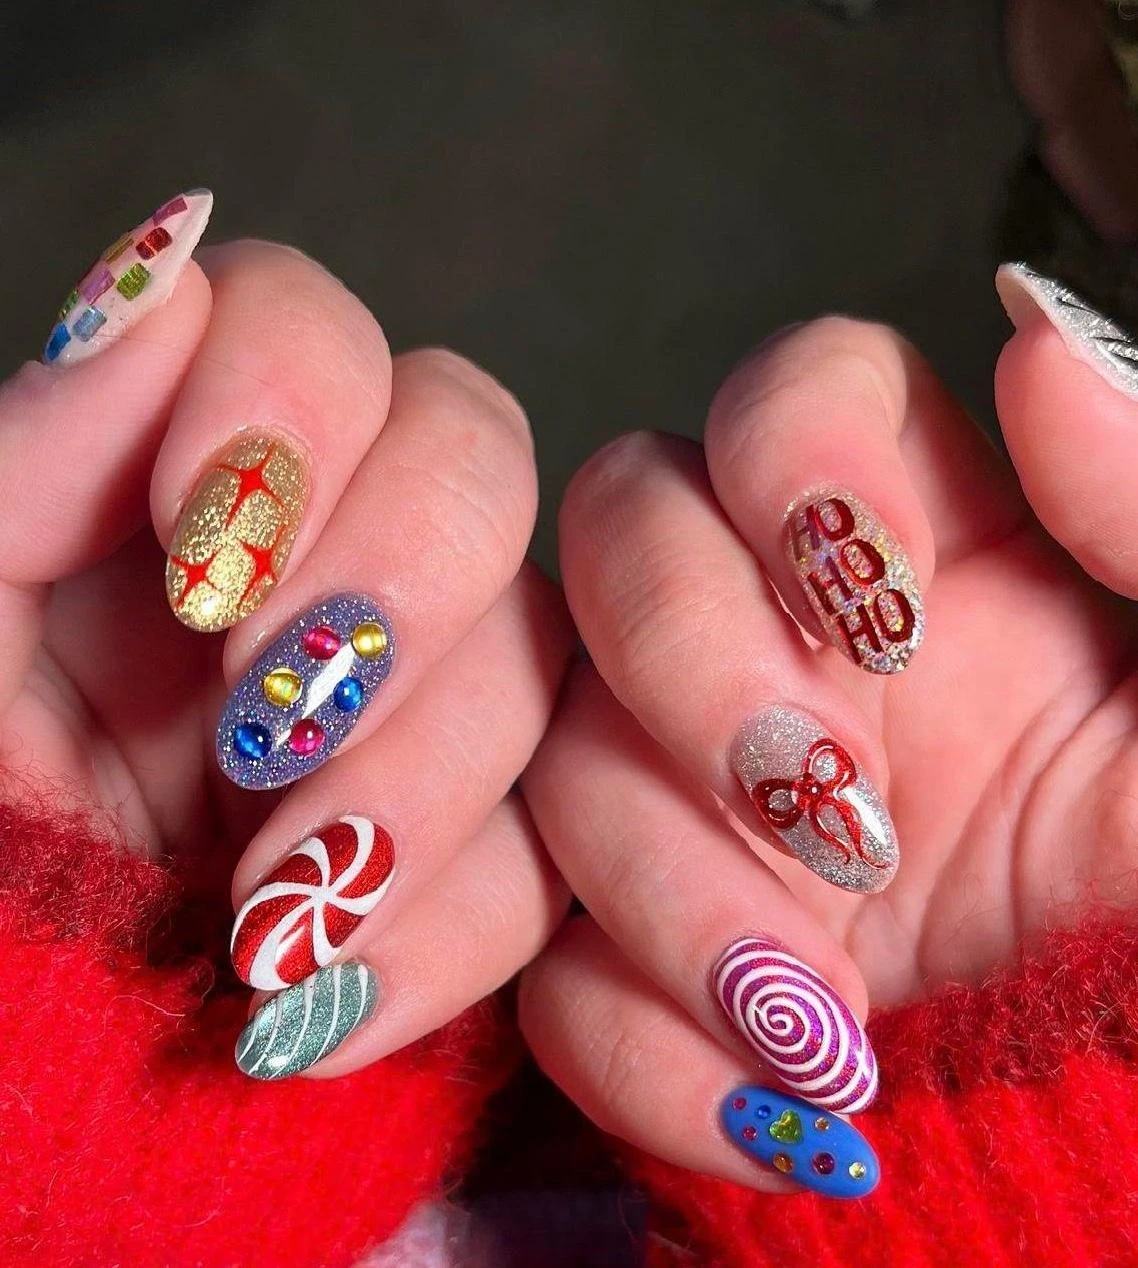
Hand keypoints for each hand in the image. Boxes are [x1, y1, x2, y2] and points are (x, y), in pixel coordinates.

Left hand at [1, 197, 572, 1079]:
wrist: (3, 1085)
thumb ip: (28, 458)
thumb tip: (156, 264)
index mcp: (180, 498)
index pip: (312, 327)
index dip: (293, 401)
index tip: (191, 555)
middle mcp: (319, 578)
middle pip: (478, 457)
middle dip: (398, 581)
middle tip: (265, 717)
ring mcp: (412, 711)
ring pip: (535, 662)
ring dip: (411, 788)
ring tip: (259, 924)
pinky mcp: (473, 851)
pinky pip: (546, 853)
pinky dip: (445, 932)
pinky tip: (315, 1007)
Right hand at [517, 276, 1137, 1194]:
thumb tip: (1036, 336)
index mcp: (941, 564)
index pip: (792, 394)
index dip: (787, 454)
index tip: (881, 610)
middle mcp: (797, 656)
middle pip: (622, 534)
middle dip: (686, 660)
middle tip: (825, 805)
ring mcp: (707, 806)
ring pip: (560, 749)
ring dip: (667, 884)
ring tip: (821, 1016)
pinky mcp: (657, 960)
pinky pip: (554, 957)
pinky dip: (639, 1042)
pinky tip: (779, 1107)